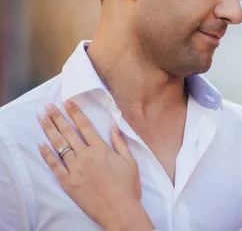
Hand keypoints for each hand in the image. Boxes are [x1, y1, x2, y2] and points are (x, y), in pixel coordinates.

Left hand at [38, 101, 153, 230]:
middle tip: (48, 106)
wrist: (119, 210)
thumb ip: (120, 142)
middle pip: (69, 132)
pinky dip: (47, 154)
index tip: (68, 102)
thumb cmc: (128, 187)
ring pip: (59, 145)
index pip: (85, 126)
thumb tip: (114, 125)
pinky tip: (41, 144)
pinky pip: (54, 165)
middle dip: (58, 117)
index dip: (76, 113)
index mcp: (101, 149)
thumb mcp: (130, 161)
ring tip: (41, 118)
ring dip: (49, 130)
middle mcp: (86, 156)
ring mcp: (75, 169)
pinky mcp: (68, 182)